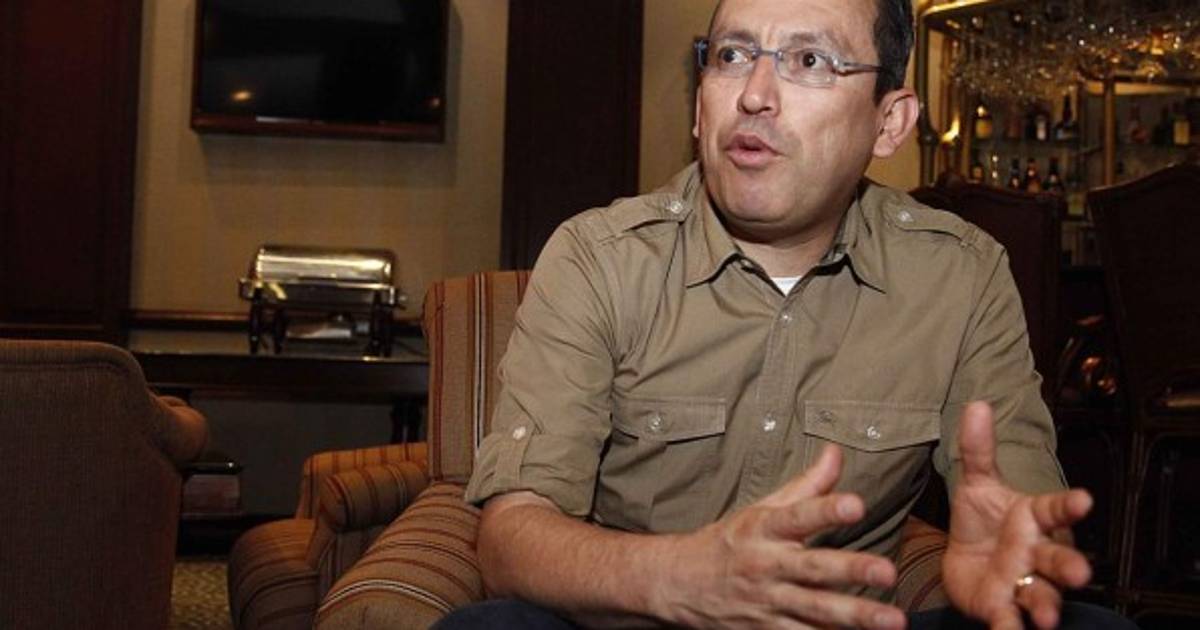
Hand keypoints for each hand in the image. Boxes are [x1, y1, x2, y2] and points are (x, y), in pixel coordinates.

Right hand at [659, 444, 906, 629]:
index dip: (826, 510)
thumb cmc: (729, 542)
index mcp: (765, 529)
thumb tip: (837, 452)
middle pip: (813, 568)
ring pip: (814, 611)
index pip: (798, 516)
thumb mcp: (762, 509)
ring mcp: (768, 602)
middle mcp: (767, 566)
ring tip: (892, 620)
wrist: (678, 584)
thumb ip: (806, 486)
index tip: (856, 504)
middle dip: (851, 570)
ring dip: (854, 617)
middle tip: (887, 571)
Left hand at [942, 402, 1093, 629]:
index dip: (1070, 506)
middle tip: (1079, 572)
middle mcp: (1036, 553)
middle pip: (1058, 558)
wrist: (966, 562)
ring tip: (1045, 617)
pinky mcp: (1002, 607)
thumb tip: (976, 405)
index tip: (1085, 500)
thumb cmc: (982, 521)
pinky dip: (1010, 629)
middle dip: (1069, 565)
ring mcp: (1022, 582)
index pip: (1056, 508)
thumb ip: (977, 449)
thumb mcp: (976, 483)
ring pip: (1041, 594)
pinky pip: (1008, 621)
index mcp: (1033, 518)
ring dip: (1045, 605)